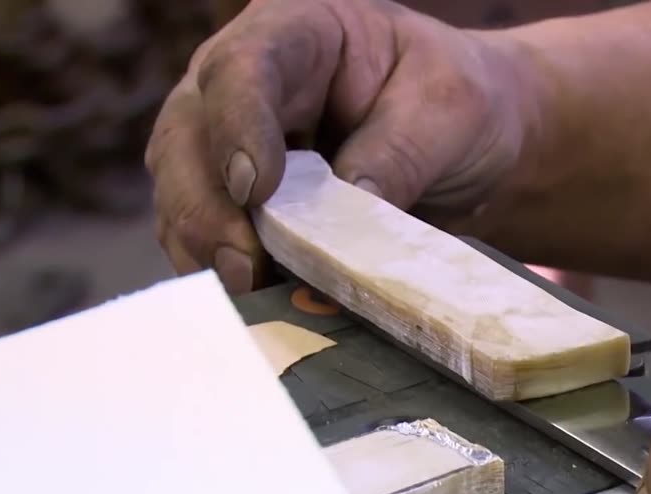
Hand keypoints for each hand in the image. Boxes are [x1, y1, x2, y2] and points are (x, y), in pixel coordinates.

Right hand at [145, 0, 536, 293]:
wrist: (469, 138)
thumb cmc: (458, 101)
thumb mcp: (449, 109)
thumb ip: (398, 154)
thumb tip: (341, 222)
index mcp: (295, 32)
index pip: (241, 69)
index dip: (237, 127)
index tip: (254, 189)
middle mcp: (241, 83)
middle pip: (186, 137)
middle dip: (205, 208)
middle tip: (245, 266)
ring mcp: (227, 142)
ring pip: (181, 194)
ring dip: (206, 250)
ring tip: (252, 293)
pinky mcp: (236, 203)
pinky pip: (204, 239)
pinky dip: (224, 273)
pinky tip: (258, 303)